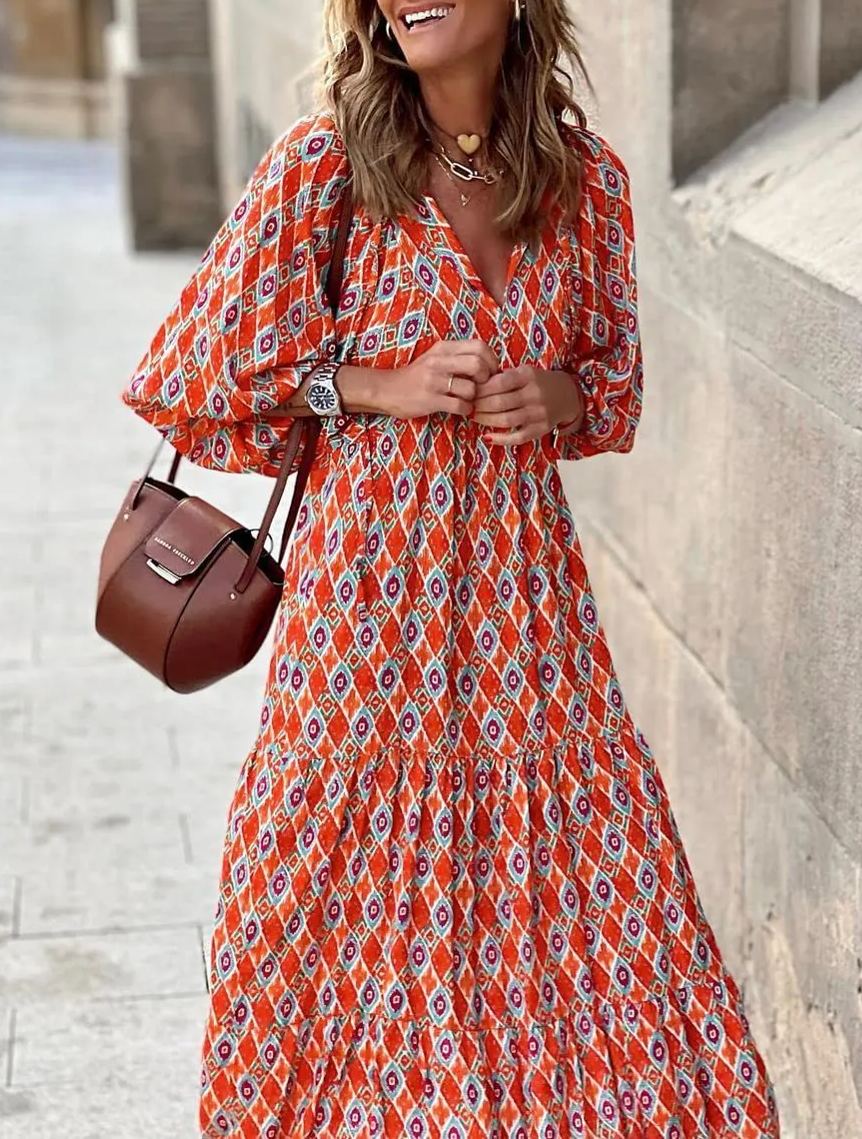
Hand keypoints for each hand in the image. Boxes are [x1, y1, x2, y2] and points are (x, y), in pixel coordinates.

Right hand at [385, 339, 500, 419]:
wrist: (386, 389)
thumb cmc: (417, 375)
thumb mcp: (436, 357)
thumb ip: (458, 355)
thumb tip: (489, 362)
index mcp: (443, 348)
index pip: (480, 346)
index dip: (492, 361)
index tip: (490, 372)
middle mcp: (439, 362)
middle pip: (478, 364)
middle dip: (487, 379)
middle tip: (483, 387)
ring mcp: (434, 381)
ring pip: (471, 388)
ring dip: (475, 398)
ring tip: (468, 399)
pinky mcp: (430, 400)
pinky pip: (460, 406)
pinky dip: (466, 410)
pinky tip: (461, 409)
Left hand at [471, 365, 584, 444]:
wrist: (567, 395)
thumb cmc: (537, 382)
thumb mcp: (524, 371)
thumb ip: (503, 376)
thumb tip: (474, 384)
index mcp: (528, 375)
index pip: (499, 382)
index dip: (481, 389)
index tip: (470, 391)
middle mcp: (534, 394)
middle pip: (499, 403)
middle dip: (479, 405)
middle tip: (468, 405)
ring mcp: (538, 413)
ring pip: (506, 420)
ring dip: (485, 420)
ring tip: (474, 417)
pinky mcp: (540, 429)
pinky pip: (517, 437)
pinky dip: (500, 439)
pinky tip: (487, 436)